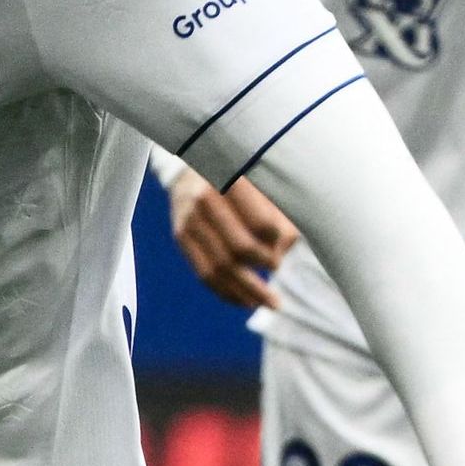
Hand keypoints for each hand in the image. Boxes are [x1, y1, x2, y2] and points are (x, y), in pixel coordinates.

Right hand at [167, 173, 299, 310]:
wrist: (194, 163)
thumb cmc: (243, 174)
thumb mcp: (265, 182)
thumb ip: (281, 215)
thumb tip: (280, 254)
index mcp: (232, 177)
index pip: (261, 224)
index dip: (277, 244)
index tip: (283, 251)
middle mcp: (205, 197)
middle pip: (238, 248)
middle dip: (264, 268)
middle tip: (278, 271)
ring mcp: (189, 218)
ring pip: (219, 268)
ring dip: (247, 291)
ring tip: (270, 302)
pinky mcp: (181, 235)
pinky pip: (203, 273)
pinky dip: (227, 292)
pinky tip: (246, 301)